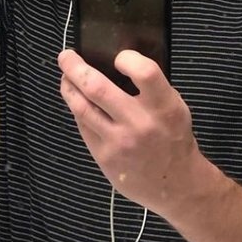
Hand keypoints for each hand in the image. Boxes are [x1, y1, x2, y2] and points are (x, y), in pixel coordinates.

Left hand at [58, 49, 199, 214]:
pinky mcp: (104, 156)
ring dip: (68, 87)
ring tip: (65, 77)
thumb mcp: (175, 109)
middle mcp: (140, 124)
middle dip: (75, 67)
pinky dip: (77, 109)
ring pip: (82, 107)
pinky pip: (84, 125)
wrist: (174, 184)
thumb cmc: (173, 139)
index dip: (128, 59)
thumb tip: (116, 63)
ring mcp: (118, 141)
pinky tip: (77, 101)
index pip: (144, 72)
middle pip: (97, 88)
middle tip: (66, 56)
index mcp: (164, 108)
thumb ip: (153, 89)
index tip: (119, 57)